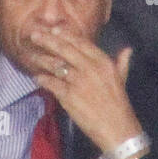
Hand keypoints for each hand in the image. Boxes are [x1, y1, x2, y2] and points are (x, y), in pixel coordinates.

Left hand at [30, 29, 143, 155]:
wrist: (117, 129)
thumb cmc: (119, 104)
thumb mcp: (122, 79)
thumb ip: (121, 62)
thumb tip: (127, 50)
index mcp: (103, 62)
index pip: (81, 42)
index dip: (65, 35)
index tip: (53, 30)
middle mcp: (90, 68)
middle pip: (64, 49)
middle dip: (47, 40)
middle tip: (34, 34)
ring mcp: (78, 81)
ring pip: (55, 65)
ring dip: (41, 59)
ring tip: (30, 56)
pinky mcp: (69, 96)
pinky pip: (51, 84)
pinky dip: (43, 80)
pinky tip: (37, 78)